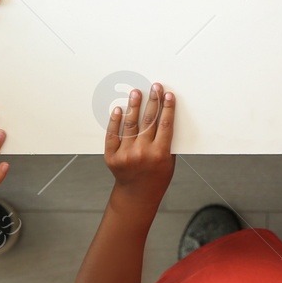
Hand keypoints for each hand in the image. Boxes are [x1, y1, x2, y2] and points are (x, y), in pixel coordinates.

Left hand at [105, 83, 175, 203]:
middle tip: (155, 87)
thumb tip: (165, 116)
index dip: (167, 108)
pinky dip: (115, 122)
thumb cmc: (156, 177)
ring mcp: (126, 155)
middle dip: (153, 101)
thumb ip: (166, 142)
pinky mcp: (112, 157)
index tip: (168, 95)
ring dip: (134, 106)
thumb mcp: (169, 161)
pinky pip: (112, 136)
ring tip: (136, 93)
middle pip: (149, 121)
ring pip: (130, 125)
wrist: (137, 195)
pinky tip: (118, 110)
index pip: (165, 125)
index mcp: (160, 154)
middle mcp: (142, 153)